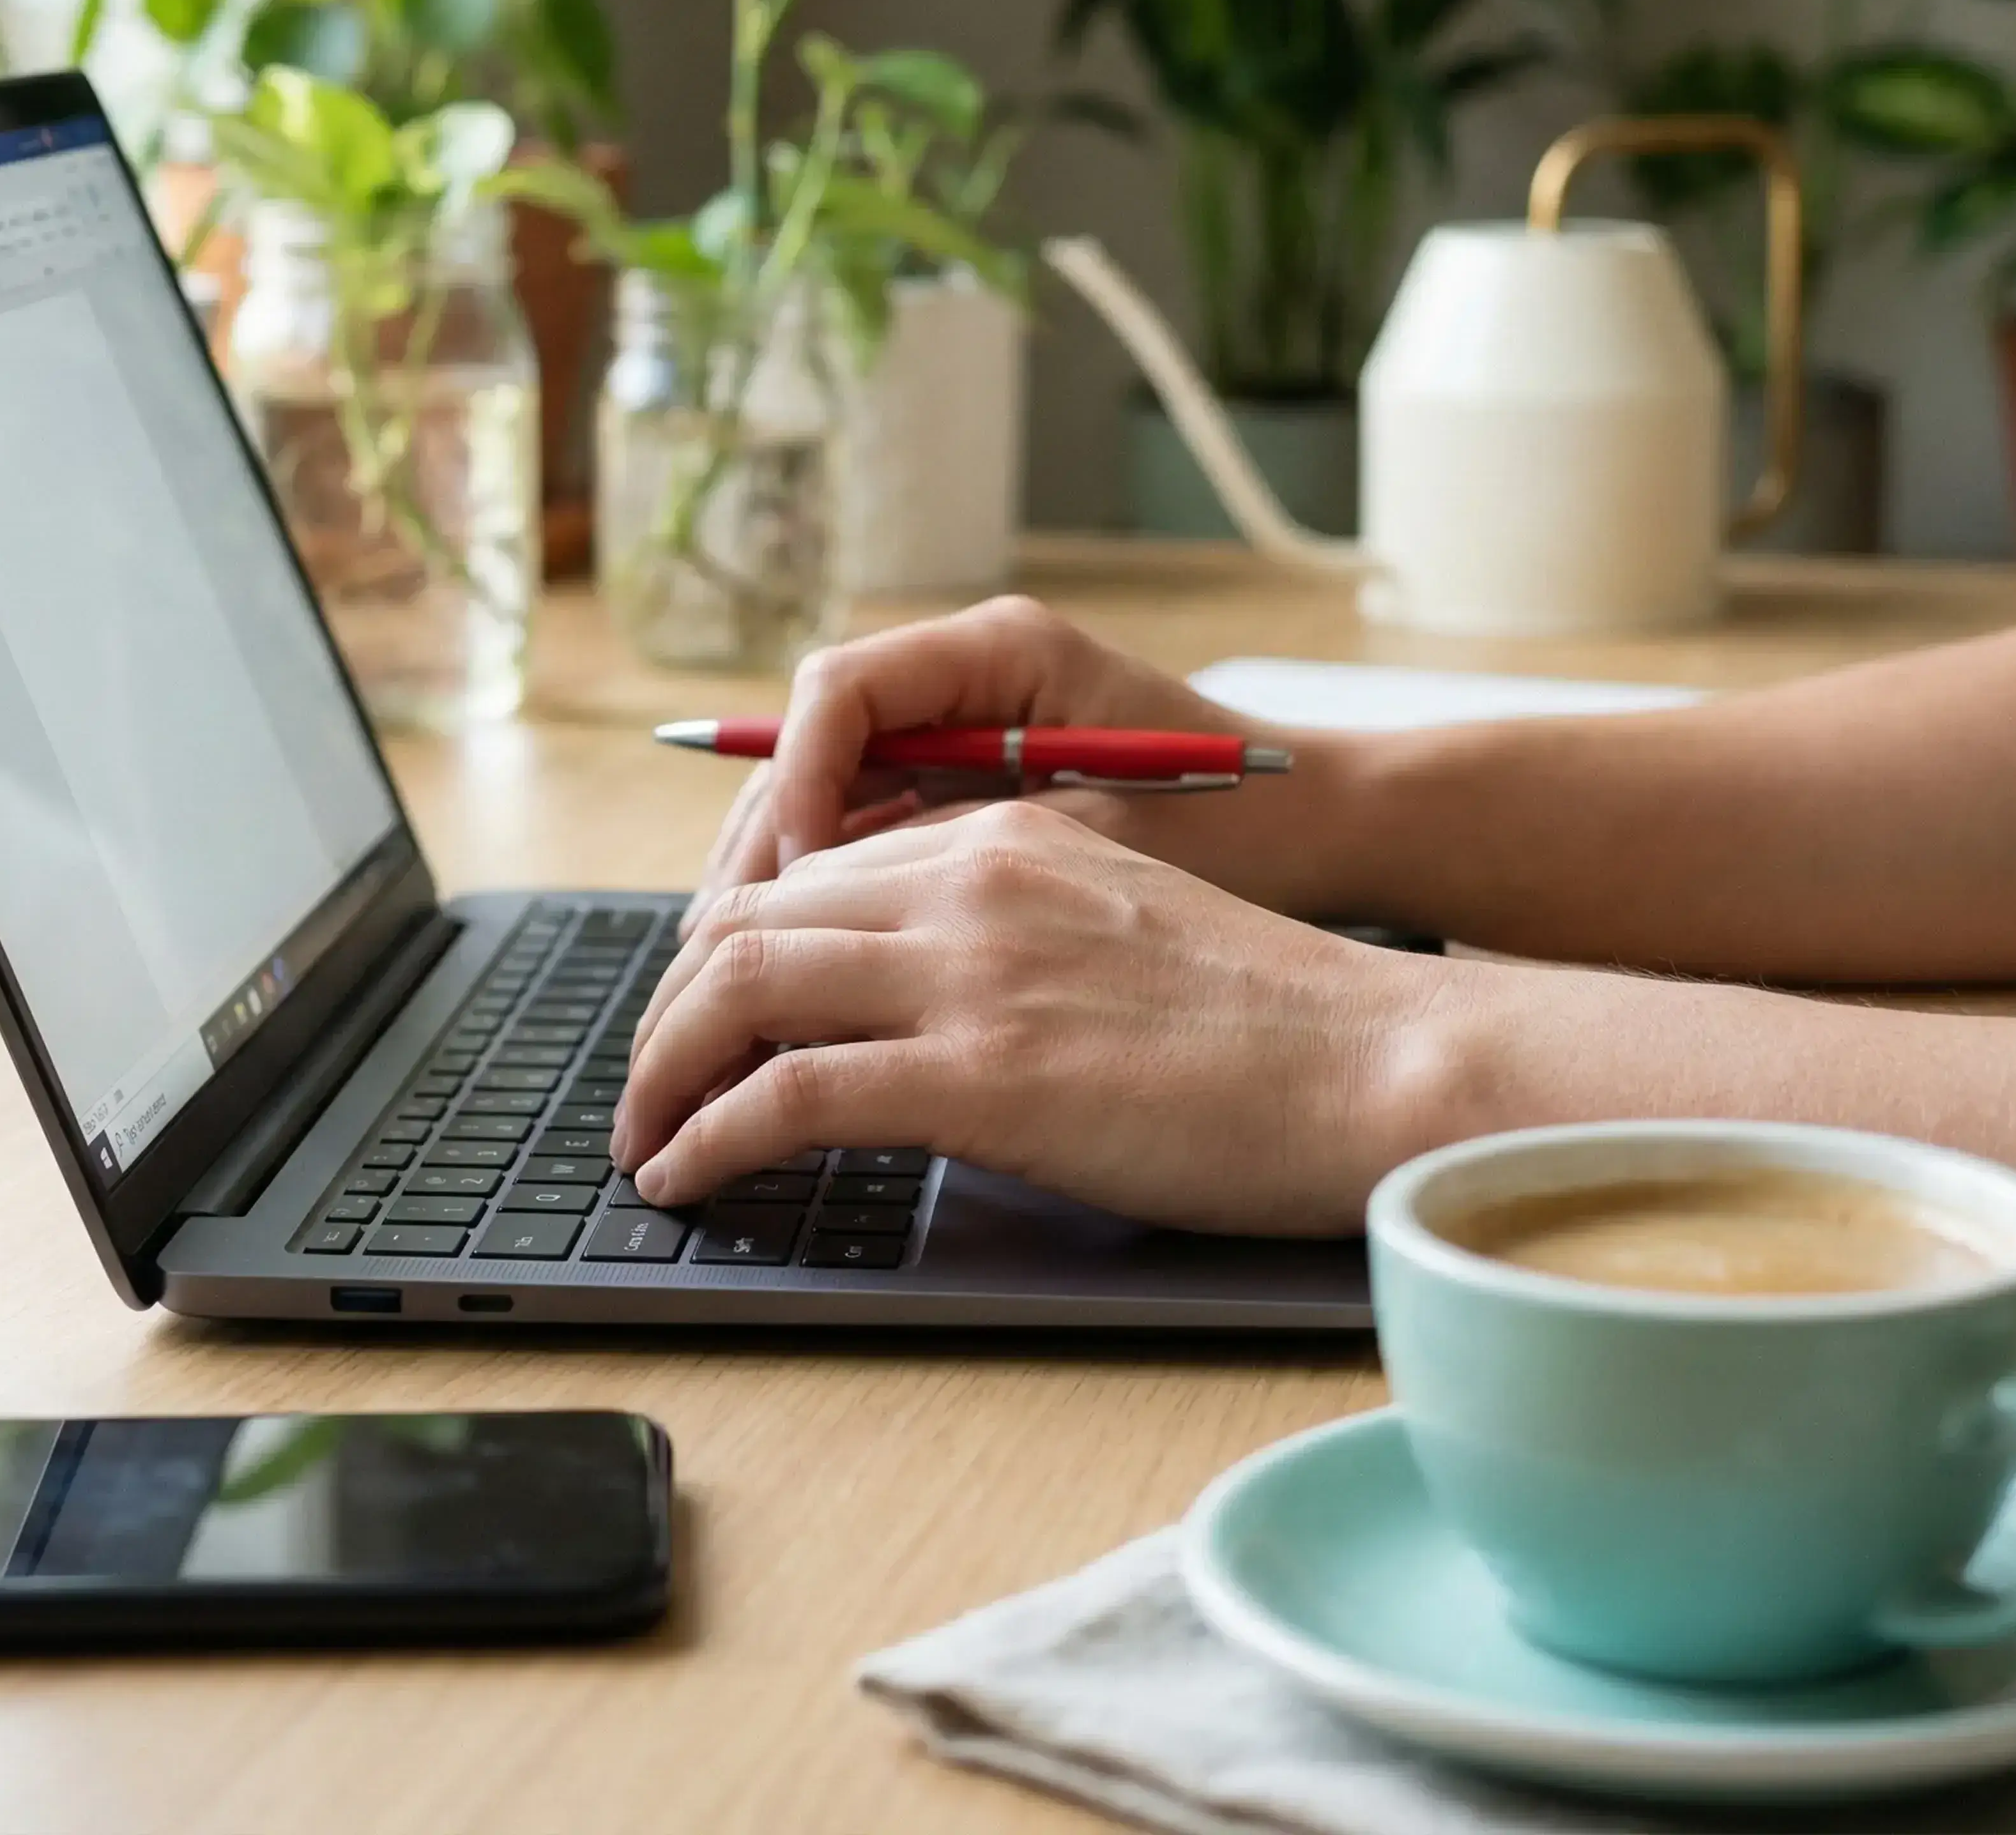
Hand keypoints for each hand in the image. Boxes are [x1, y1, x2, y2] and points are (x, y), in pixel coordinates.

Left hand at [612, 800, 1435, 1232]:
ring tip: (641, 1142)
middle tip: (645, 1090)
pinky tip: (685, 1179)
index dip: (722, 954)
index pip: (805, 877)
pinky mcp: (977, 1073)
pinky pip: (784, 1094)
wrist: (1374, 1062)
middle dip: (668, 1011)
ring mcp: (969, 973)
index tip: (697, 1023)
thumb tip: (915, 1014)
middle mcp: (967, 881)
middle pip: (744, 922)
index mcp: (1002, 837)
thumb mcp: (1115, 929)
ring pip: (738, 991)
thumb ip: (1008, 940)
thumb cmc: (1271, 1026)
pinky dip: (708, 1138)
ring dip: (662, 1072)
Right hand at [689, 595, 1341, 925]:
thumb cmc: (1240, 828)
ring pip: (830, 792)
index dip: (795, 784)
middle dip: (761, 845)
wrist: (1331, 832)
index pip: (840, 691)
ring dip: (780, 880)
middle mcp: (970, 671)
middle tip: (718, 948)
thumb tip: (831, 888)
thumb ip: (964, 848)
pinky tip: (802, 969)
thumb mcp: (1095, 839)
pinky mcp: (976, 783)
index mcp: (1002, 651)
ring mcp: (968, 725)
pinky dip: (833, 894)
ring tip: (734, 975)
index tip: (784, 883)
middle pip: (814, 743)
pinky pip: (874, 827)